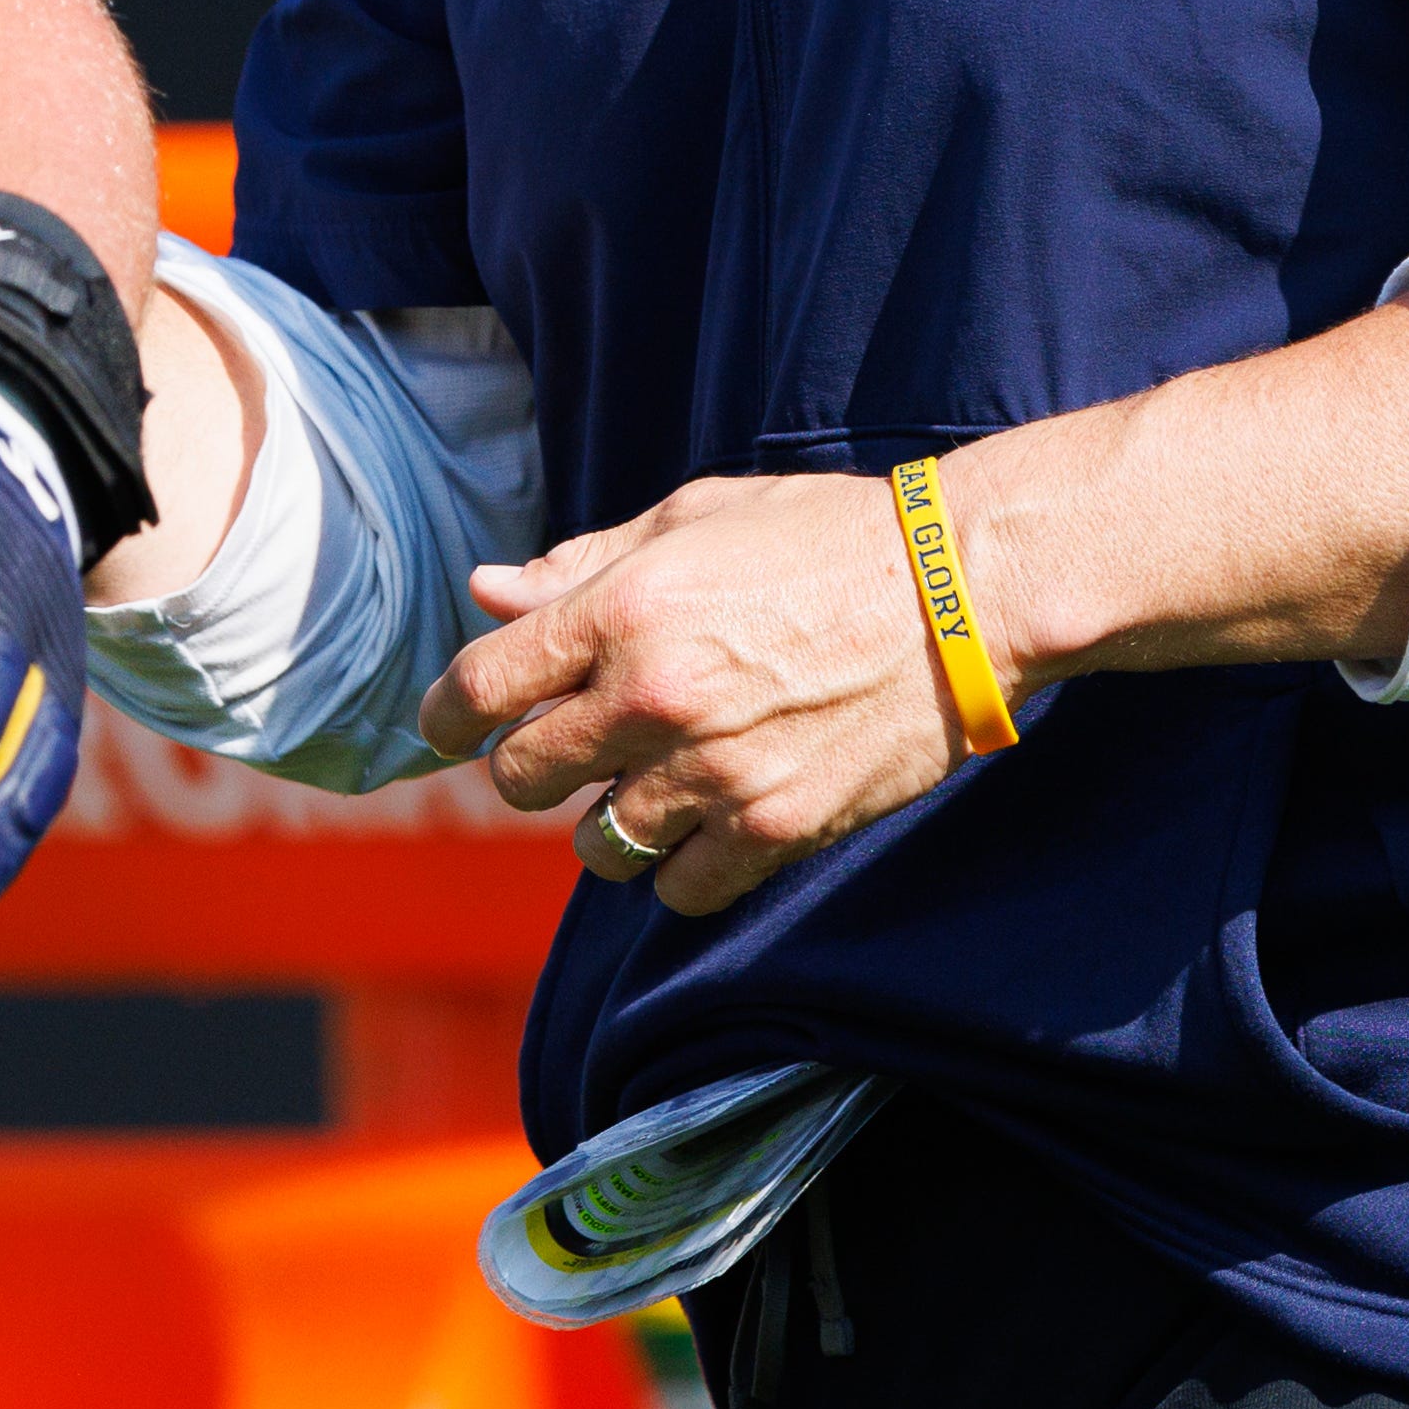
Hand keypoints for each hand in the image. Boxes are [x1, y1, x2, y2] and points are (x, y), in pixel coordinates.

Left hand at [416, 472, 977, 917]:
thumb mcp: (691, 519)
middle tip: (570, 748)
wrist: (960, 592)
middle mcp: (654, 697)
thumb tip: (487, 594)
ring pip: (596, 847)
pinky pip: (680, 889)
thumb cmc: (822, 539)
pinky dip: (681, 868)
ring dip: (606, 824)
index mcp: (621, 610)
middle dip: (530, 766)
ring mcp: (715, 772)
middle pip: (522, 777)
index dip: (447, 715)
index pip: (481, 687)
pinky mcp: (776, 828)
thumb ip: (580, 567)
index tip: (451, 728)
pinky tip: (706, 824)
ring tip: (650, 785)